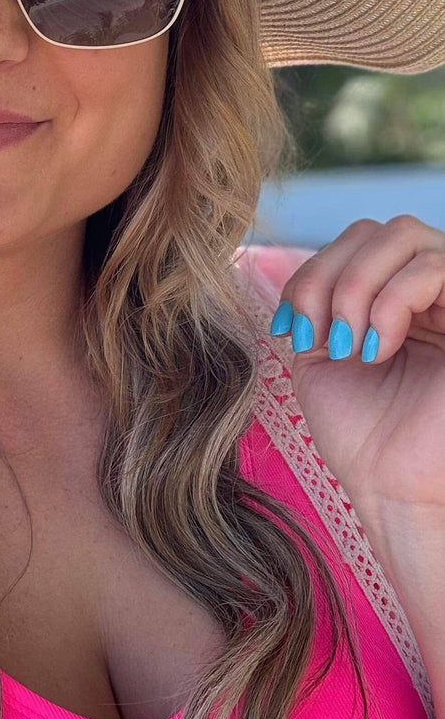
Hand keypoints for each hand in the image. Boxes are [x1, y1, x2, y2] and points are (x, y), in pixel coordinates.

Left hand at [267, 216, 444, 579]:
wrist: (394, 489)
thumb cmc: (361, 434)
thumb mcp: (320, 355)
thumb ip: (313, 303)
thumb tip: (301, 273)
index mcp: (392, 297)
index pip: (352, 241)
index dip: (310, 274)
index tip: (289, 332)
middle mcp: (429, 292)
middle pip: (376, 229)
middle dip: (330, 277)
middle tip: (319, 337)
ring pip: (405, 234)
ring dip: (358, 288)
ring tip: (350, 346)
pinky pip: (435, 267)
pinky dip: (390, 301)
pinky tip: (377, 349)